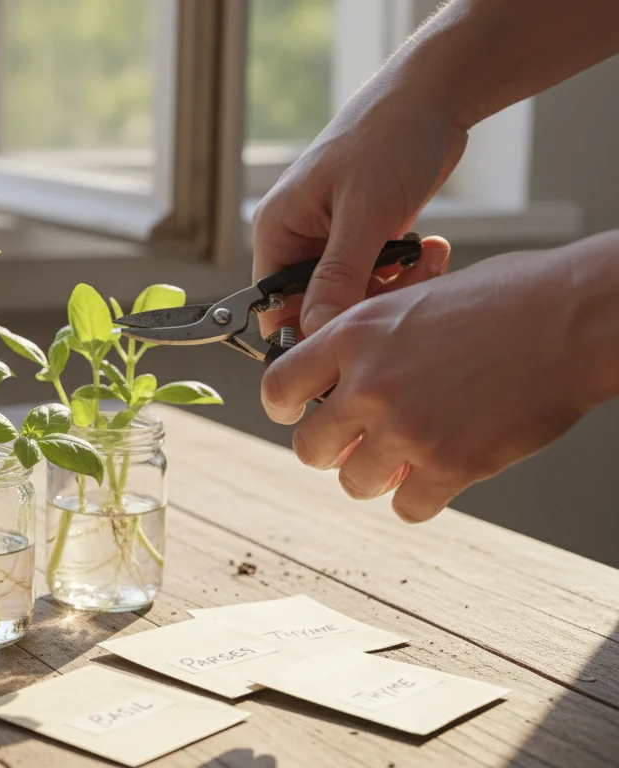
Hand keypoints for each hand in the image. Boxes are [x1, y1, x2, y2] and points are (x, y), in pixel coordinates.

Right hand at [252, 78, 466, 337]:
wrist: (434, 96)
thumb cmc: (390, 138)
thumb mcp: (365, 214)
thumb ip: (339, 278)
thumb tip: (316, 332)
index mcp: (278, 229)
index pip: (273, 305)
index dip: (308, 328)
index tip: (351, 334)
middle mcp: (298, 237)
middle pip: (317, 306)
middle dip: (362, 304)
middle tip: (404, 286)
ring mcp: (331, 238)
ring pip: (352, 296)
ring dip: (392, 288)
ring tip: (427, 258)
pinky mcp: (364, 237)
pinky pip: (376, 278)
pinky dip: (404, 274)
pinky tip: (429, 250)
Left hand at [260, 235, 618, 521]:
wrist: (573, 316)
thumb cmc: (508, 297)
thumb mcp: (413, 301)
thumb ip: (371, 342)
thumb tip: (345, 373)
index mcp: (353, 336)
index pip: (278, 386)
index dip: (283, 408)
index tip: (294, 415)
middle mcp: (368, 385)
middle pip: (309, 447)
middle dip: (331, 451)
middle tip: (357, 443)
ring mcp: (407, 428)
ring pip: (355, 483)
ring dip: (377, 476)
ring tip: (406, 457)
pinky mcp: (450, 464)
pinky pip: (408, 507)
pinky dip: (421, 499)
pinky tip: (439, 475)